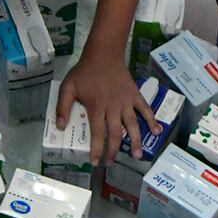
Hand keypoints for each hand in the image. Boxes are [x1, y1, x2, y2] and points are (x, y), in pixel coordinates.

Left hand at [58, 51, 156, 165]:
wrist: (104, 54)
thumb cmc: (84, 72)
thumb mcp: (68, 87)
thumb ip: (62, 107)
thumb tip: (61, 127)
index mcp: (96, 107)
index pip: (97, 133)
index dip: (97, 149)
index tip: (96, 162)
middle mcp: (113, 107)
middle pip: (115, 133)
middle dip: (114, 150)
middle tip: (111, 163)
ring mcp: (126, 101)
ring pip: (132, 125)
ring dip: (136, 141)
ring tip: (137, 156)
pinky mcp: (135, 95)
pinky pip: (145, 109)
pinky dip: (152, 120)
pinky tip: (156, 132)